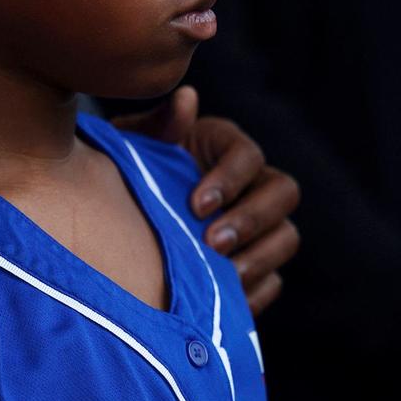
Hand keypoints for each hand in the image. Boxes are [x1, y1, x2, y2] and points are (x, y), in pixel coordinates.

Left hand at [112, 86, 300, 313]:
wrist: (114, 229)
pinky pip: (273, 281)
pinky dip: (253, 292)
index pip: (249, 155)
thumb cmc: (123, 180)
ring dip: (259, 257)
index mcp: (225, 148)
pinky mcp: (256, 268)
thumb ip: (159, 127)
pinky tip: (223, 301)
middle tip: (212, 243)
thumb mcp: (132, 151)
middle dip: (252, 219)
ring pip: (286, 237)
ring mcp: (260, 228)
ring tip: (222, 277)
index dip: (231, 178)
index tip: (196, 205)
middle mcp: (252, 184)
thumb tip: (187, 98)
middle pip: (283, 193)